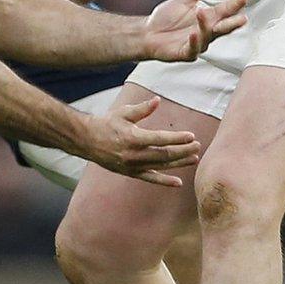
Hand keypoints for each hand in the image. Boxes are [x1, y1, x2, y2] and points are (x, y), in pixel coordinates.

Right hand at [77, 97, 198, 185]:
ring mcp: (132, 165)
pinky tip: (178, 182)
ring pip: (161, 166)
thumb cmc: (106, 124)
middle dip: (183, 151)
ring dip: (179, 163)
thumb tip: (158, 100)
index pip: (161, 139)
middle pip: (164, 154)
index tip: (191, 136)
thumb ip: (142, 109)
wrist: (87, 140)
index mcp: (133, 138)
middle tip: (197, 146)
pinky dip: (164, 181)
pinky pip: (150, 179)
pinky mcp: (130, 172)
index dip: (177, 138)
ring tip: (194, 158)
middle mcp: (133, 154)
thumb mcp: (123, 113)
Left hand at [141, 0, 247, 62]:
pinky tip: (194, 33)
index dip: (235, 4)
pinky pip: (193, 49)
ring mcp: (198, 43)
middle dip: (233, 23)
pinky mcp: (186, 53)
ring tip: (202, 13)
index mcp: (208, 18)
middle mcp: (206, 31)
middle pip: (223, 28)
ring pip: (208, 37)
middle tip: (242, 18)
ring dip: (205, 26)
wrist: (146, 32)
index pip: (226, 11)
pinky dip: (194, 41)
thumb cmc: (166, 17)